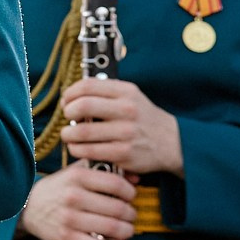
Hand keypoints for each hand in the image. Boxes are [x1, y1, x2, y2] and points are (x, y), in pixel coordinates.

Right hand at [17, 165, 136, 239]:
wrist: (28, 207)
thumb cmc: (57, 189)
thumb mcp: (75, 172)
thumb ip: (103, 170)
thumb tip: (134, 177)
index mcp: (77, 177)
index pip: (116, 184)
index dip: (130, 192)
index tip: (131, 196)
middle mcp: (73, 197)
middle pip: (117, 208)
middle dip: (131, 213)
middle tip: (131, 215)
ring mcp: (70, 219)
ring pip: (111, 228)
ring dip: (127, 230)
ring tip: (128, 229)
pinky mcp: (67, 238)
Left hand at [59, 78, 184, 175]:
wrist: (173, 143)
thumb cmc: (144, 119)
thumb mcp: (132, 96)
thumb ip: (106, 92)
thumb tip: (73, 94)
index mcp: (126, 92)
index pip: (88, 85)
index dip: (70, 93)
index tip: (66, 100)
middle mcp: (127, 110)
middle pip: (82, 106)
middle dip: (68, 112)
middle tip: (68, 117)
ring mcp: (126, 133)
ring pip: (82, 132)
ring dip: (68, 134)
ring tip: (69, 135)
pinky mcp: (124, 153)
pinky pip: (90, 151)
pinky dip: (77, 150)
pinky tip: (78, 148)